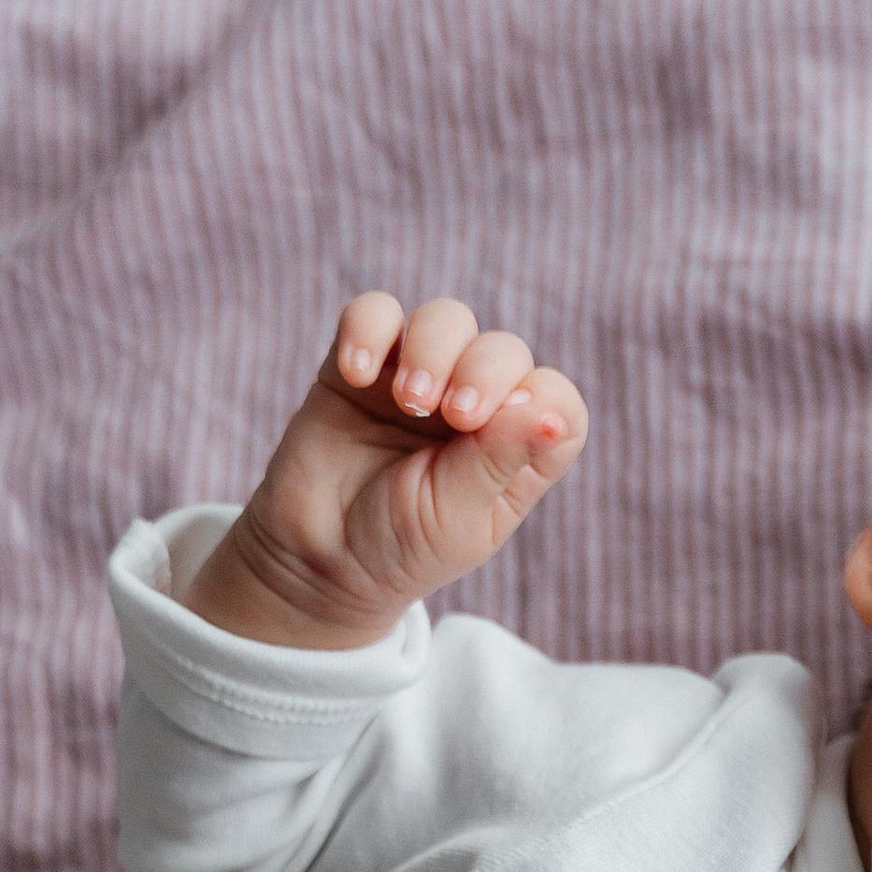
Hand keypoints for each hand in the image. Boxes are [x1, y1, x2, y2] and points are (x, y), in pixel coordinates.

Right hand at [182, 293, 589, 652]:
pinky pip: (374, 314)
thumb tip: (553, 415)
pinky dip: (368, 329)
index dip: (539, 398)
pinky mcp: (361, 366)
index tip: (499, 426)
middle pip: (503, 349)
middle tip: (454, 414)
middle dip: (483, 370)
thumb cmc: (399, 549)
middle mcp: (475, 406)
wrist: (316, 558)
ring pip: (445, 319)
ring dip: (433, 347)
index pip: (555, 397)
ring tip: (408, 398)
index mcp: (514, 450)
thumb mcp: (457, 519)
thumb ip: (498, 460)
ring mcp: (419, 378)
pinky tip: (355, 372)